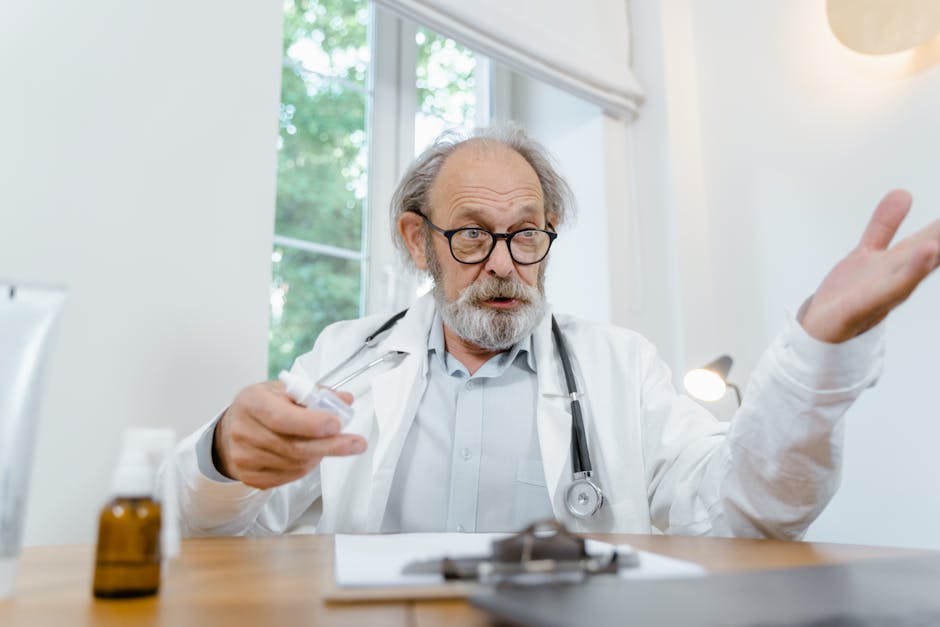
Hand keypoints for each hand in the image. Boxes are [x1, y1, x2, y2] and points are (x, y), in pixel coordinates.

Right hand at [212, 381, 365, 488]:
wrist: (232, 429)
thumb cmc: (262, 406)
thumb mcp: (285, 390)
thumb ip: (316, 394)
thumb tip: (345, 399)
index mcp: (252, 402)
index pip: (282, 417)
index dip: (311, 423)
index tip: (337, 424)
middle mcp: (244, 430)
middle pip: (293, 447)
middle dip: (330, 446)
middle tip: (356, 444)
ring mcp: (244, 457)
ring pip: (295, 464)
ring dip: (319, 455)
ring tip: (326, 443)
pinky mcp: (250, 476)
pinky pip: (289, 477)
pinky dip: (306, 466)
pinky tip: (309, 454)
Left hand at [801, 189, 939, 342]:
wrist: (821, 327)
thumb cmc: (851, 292)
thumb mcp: (869, 251)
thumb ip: (884, 225)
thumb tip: (903, 193)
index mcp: (902, 264)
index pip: (934, 238)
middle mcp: (899, 278)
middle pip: (930, 254)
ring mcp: (883, 294)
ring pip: (912, 274)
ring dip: (932, 256)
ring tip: (939, 241)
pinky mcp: (862, 306)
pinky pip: (888, 288)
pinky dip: (908, 273)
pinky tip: (925, 254)